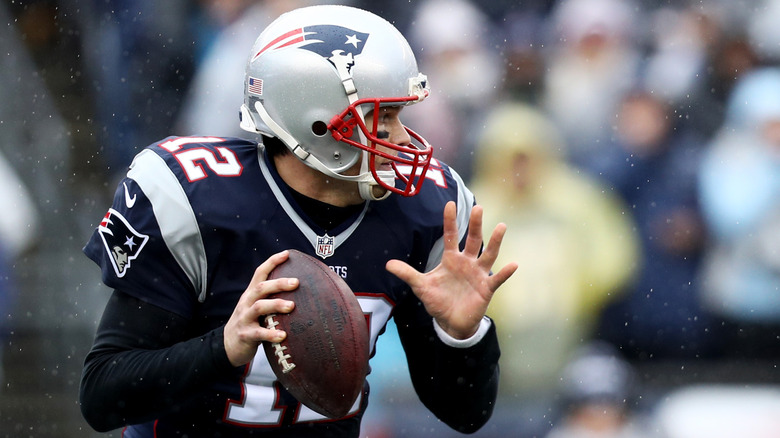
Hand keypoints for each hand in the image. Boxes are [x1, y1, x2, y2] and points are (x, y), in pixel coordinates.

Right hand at [224, 250, 297, 366]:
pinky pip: (259, 333)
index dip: (272, 262)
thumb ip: (270, 298)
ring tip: (291, 306)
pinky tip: (283, 335)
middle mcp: (247, 302)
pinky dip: (271, 334)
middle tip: (296, 282)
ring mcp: (244, 318)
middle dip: (278, 283)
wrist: (227, 345)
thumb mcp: (256, 307)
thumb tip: (297, 289)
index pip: (260, 273)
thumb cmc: (249, 323)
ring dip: (276, 304)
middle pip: (261, 288)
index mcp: (251, 294)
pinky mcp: (245, 335)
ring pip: (259, 307)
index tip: (287, 254)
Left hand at [386, 201, 516, 339]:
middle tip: (478, 208)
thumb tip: (388, 264)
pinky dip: (506, 273)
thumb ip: (407, 274)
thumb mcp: (421, 286)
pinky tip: (514, 264)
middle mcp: (467, 262)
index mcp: (451, 259)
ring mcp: (478, 274)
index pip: (450, 236)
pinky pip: (498, 279)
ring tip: (501, 226)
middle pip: (472, 240)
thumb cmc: (438, 301)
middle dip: (475, 225)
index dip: (450, 221)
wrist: (451, 322)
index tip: (449, 204)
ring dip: (495, 242)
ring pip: (488, 254)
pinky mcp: (486, 289)